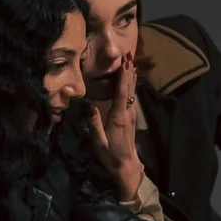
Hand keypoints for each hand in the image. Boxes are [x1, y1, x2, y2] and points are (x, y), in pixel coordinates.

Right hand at [86, 53, 145, 201]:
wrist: (126, 164)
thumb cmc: (110, 155)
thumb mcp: (98, 141)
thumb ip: (93, 123)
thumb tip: (88, 105)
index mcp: (118, 117)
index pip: (121, 93)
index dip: (123, 77)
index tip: (125, 64)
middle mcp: (127, 113)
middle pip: (128, 89)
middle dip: (129, 72)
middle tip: (129, 55)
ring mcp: (131, 115)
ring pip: (131, 92)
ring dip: (131, 77)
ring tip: (131, 63)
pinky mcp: (131, 118)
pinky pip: (130, 97)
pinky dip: (130, 86)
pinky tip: (130, 81)